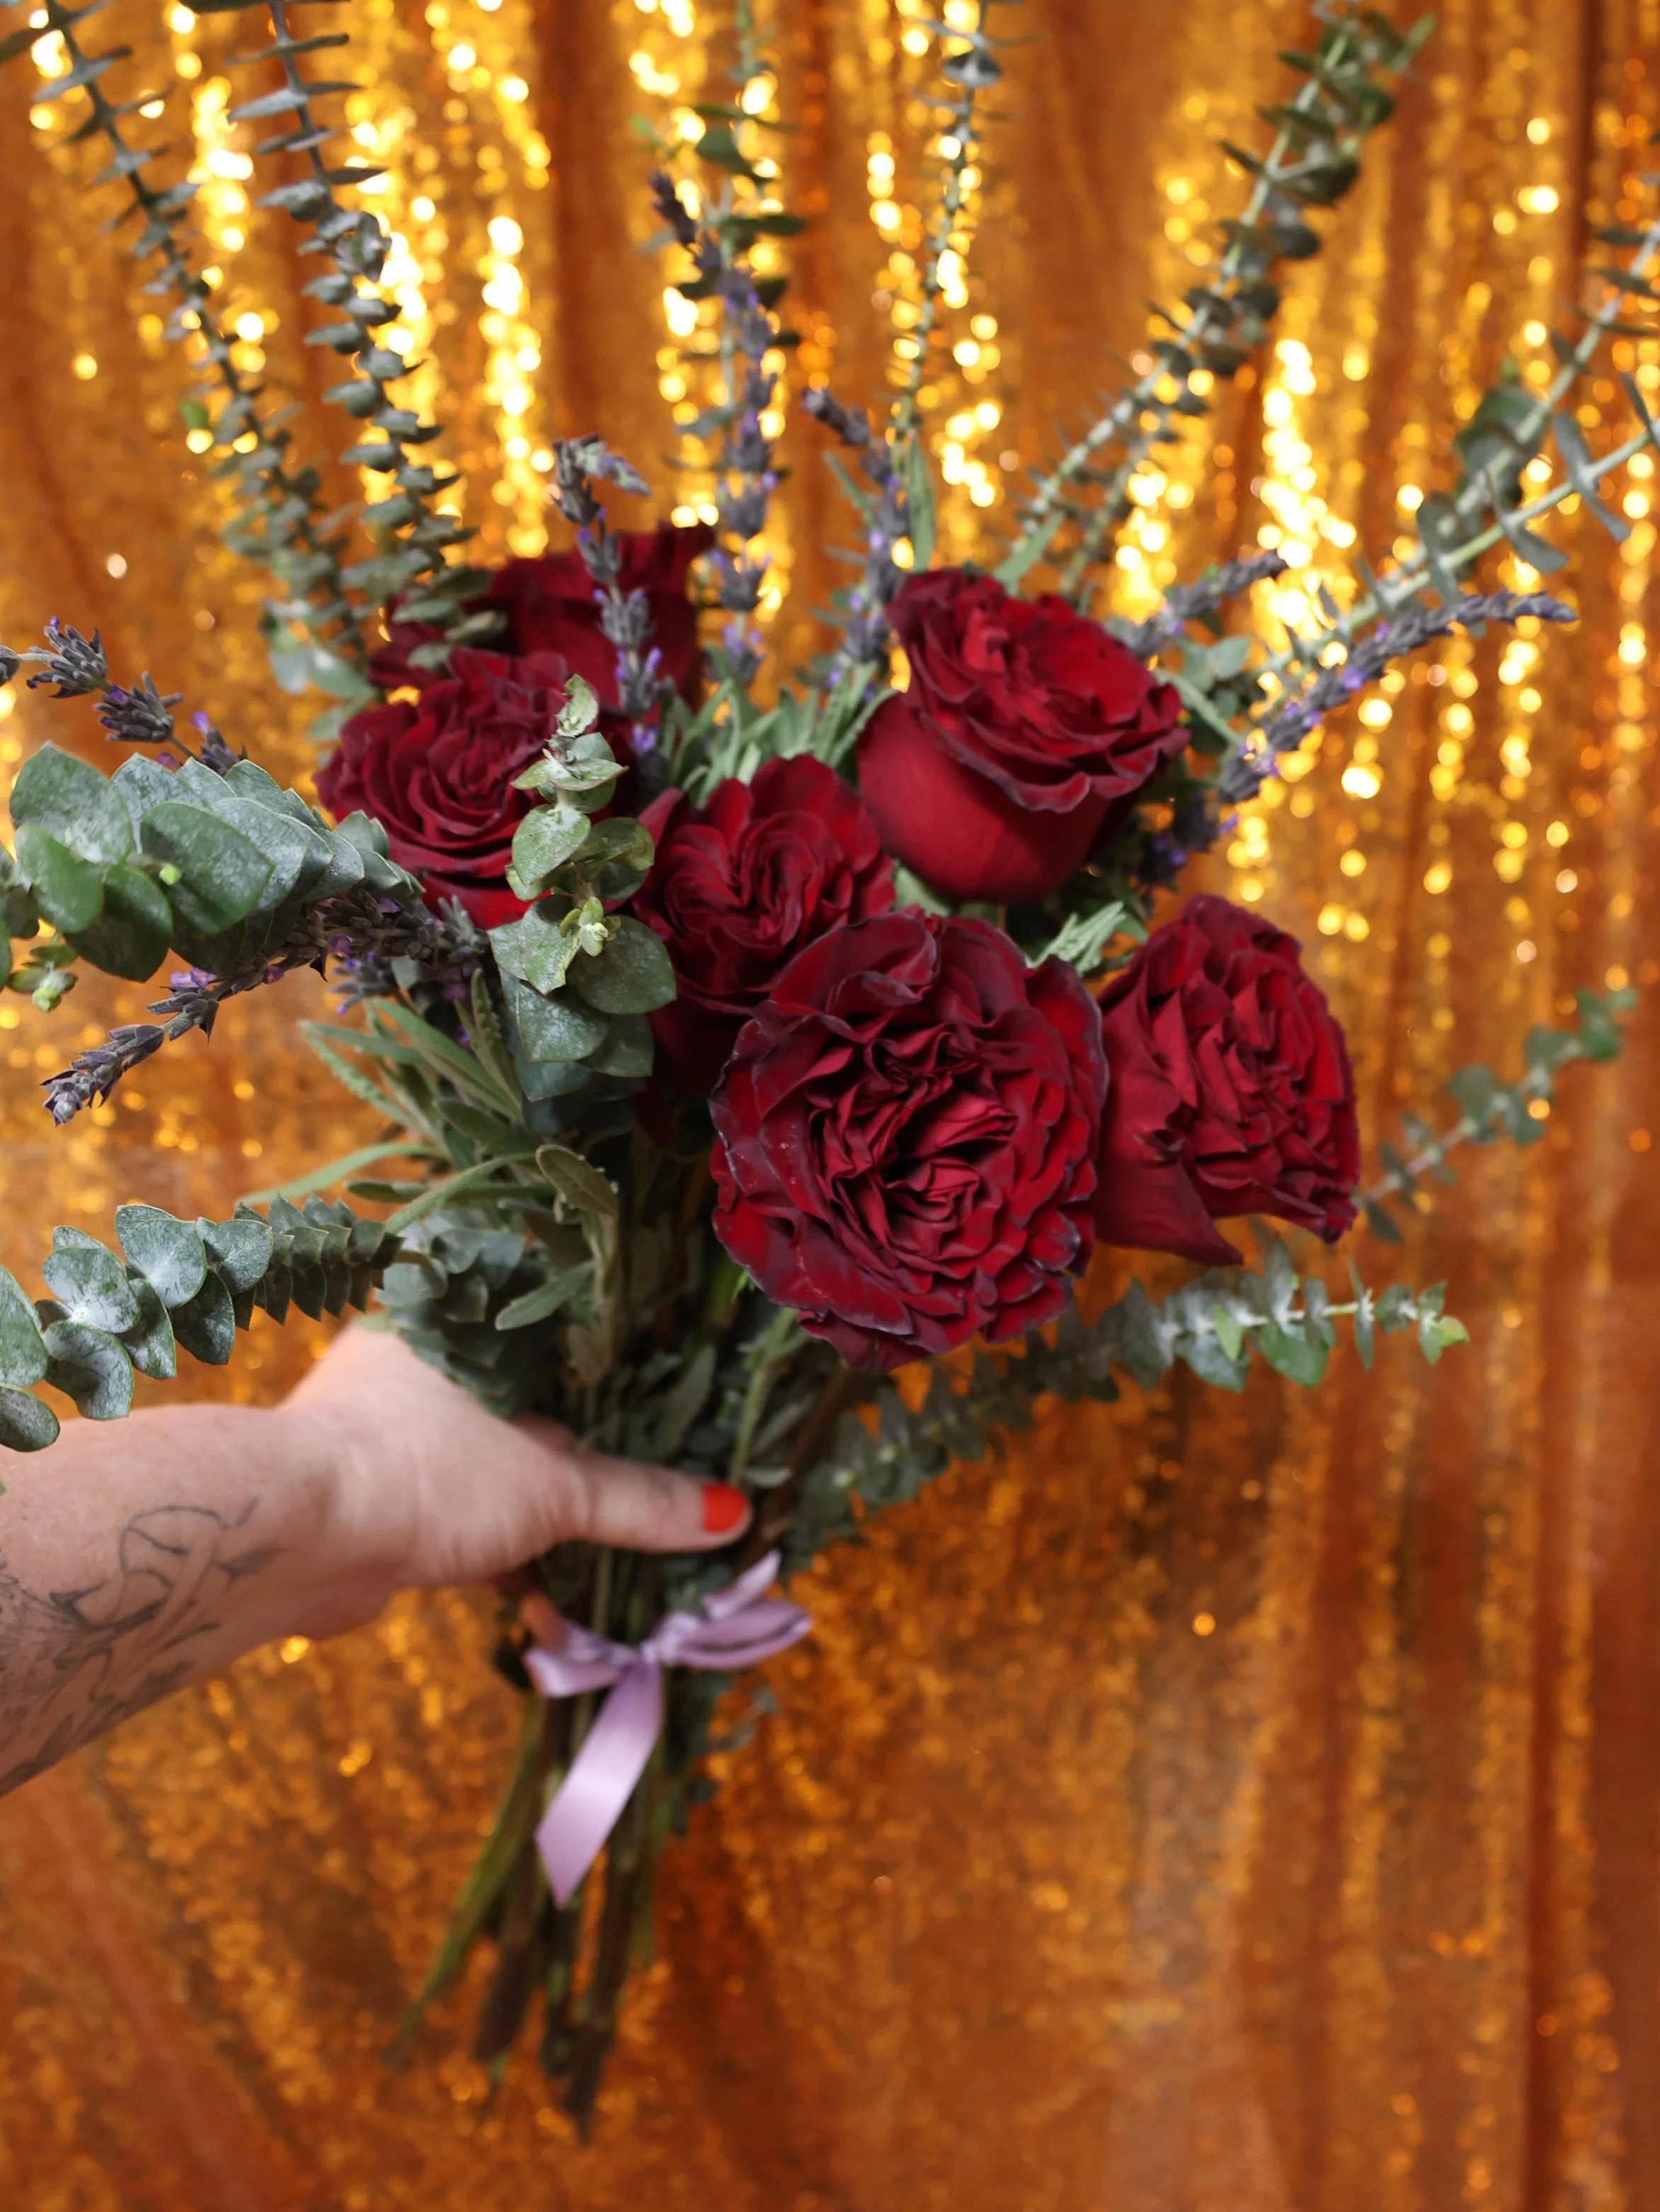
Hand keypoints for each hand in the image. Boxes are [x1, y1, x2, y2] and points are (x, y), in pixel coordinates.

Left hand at [277, 1326, 748, 1639]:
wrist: (292, 1542)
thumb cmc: (426, 1473)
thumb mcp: (554, 1486)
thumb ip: (640, 1500)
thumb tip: (733, 1513)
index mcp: (451, 1322)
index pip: (545, 1326)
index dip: (604, 1363)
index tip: (658, 1397)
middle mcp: (407, 1361)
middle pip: (515, 1403)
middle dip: (571, 1457)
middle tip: (637, 1484)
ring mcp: (376, 1430)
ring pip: (482, 1463)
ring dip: (529, 1513)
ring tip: (593, 1547)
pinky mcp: (359, 1495)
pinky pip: (447, 1512)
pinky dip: (489, 1547)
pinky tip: (532, 1587)